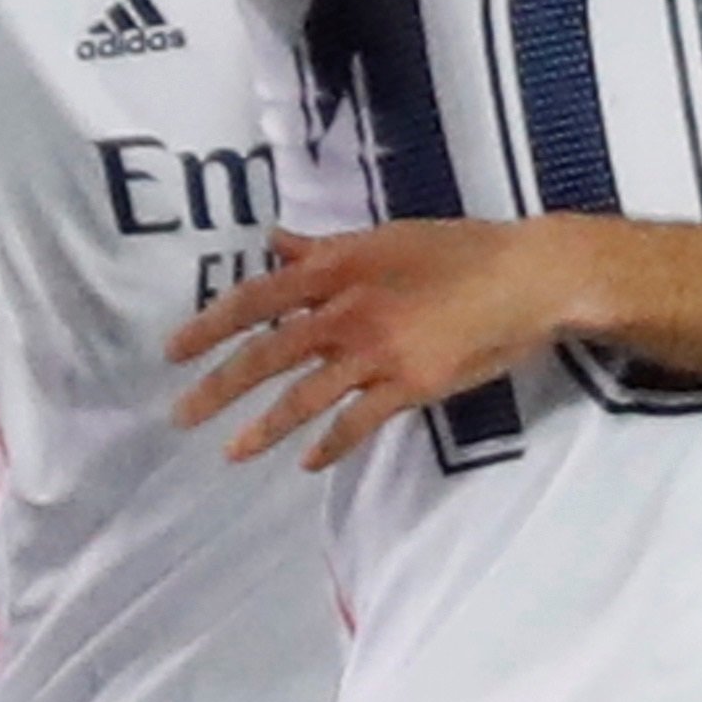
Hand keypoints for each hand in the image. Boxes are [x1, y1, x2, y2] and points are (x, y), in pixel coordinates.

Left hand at [168, 219, 587, 467]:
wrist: (527, 278)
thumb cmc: (458, 250)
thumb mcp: (383, 238)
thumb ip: (324, 248)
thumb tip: (274, 242)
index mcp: (336, 268)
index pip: (255, 298)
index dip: (210, 325)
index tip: (173, 350)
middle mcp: (346, 310)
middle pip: (267, 353)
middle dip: (218, 386)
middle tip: (179, 414)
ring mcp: (377, 351)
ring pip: (304, 395)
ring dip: (263, 427)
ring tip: (230, 453)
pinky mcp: (410, 385)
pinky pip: (357, 421)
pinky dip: (330, 444)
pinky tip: (307, 462)